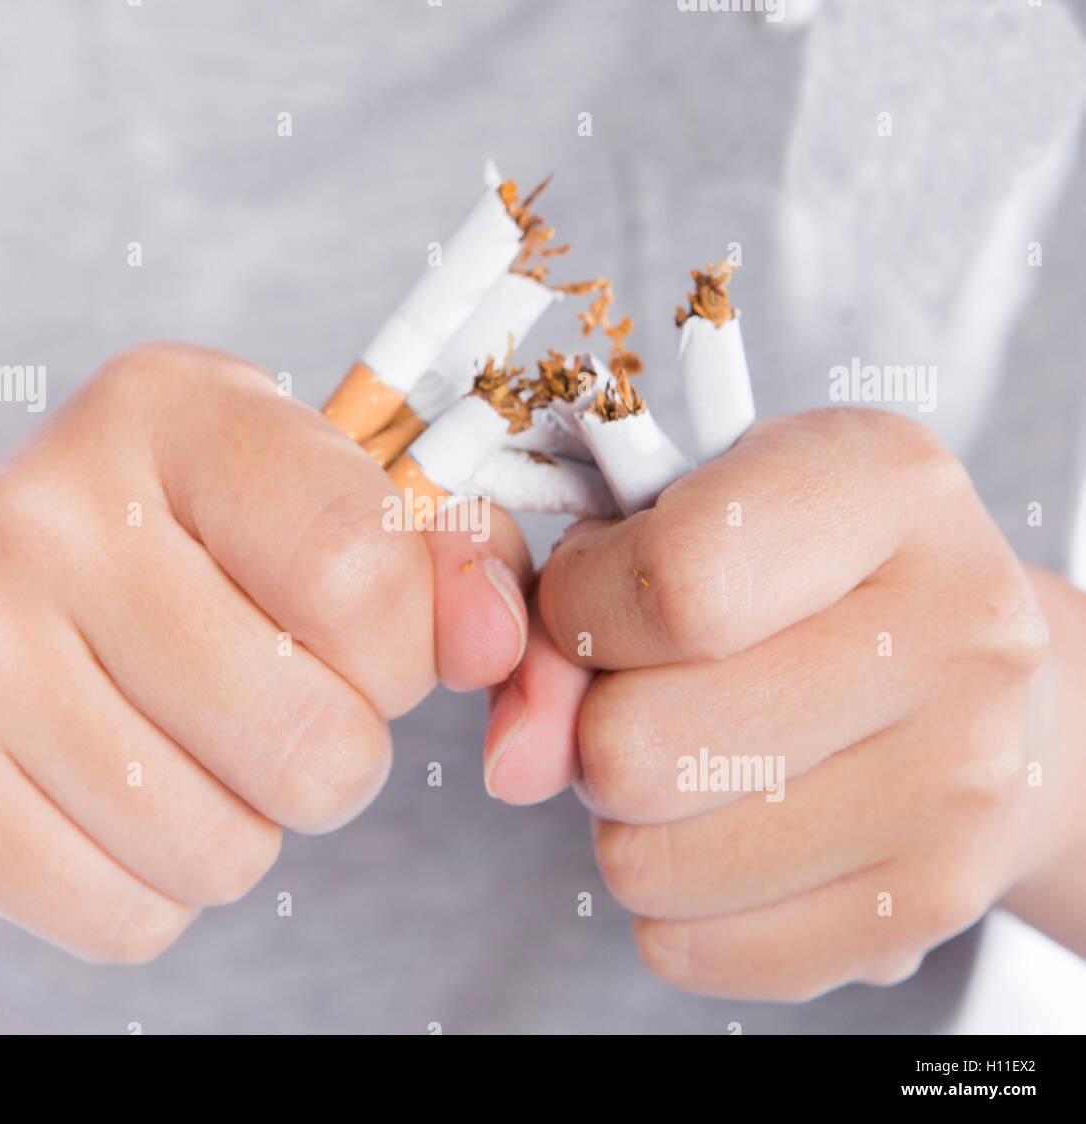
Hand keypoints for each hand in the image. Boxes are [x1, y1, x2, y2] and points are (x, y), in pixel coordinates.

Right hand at [0, 343, 530, 961]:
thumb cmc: (184, 555)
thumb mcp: (321, 501)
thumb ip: (445, 558)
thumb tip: (495, 640)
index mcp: (177, 411)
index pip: (366, 574)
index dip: (405, 649)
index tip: (367, 642)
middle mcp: (54, 508)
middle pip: (315, 738)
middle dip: (337, 755)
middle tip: (281, 706)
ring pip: (225, 851)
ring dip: (246, 827)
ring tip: (193, 748)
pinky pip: (128, 918)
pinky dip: (160, 891)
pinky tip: (126, 802)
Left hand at [486, 408, 1084, 999]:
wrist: (959, 679)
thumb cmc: (795, 582)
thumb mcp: (678, 526)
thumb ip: (562, 615)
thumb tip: (513, 764)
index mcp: (886, 487)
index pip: (678, 582)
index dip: (583, 610)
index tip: (591, 607)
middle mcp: (956, 630)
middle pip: (641, 746)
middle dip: (597, 730)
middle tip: (648, 697)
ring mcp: (959, 780)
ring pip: (650, 861)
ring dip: (630, 820)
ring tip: (698, 758)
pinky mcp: (929, 902)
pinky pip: (693, 945)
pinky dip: (674, 900)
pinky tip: (728, 829)